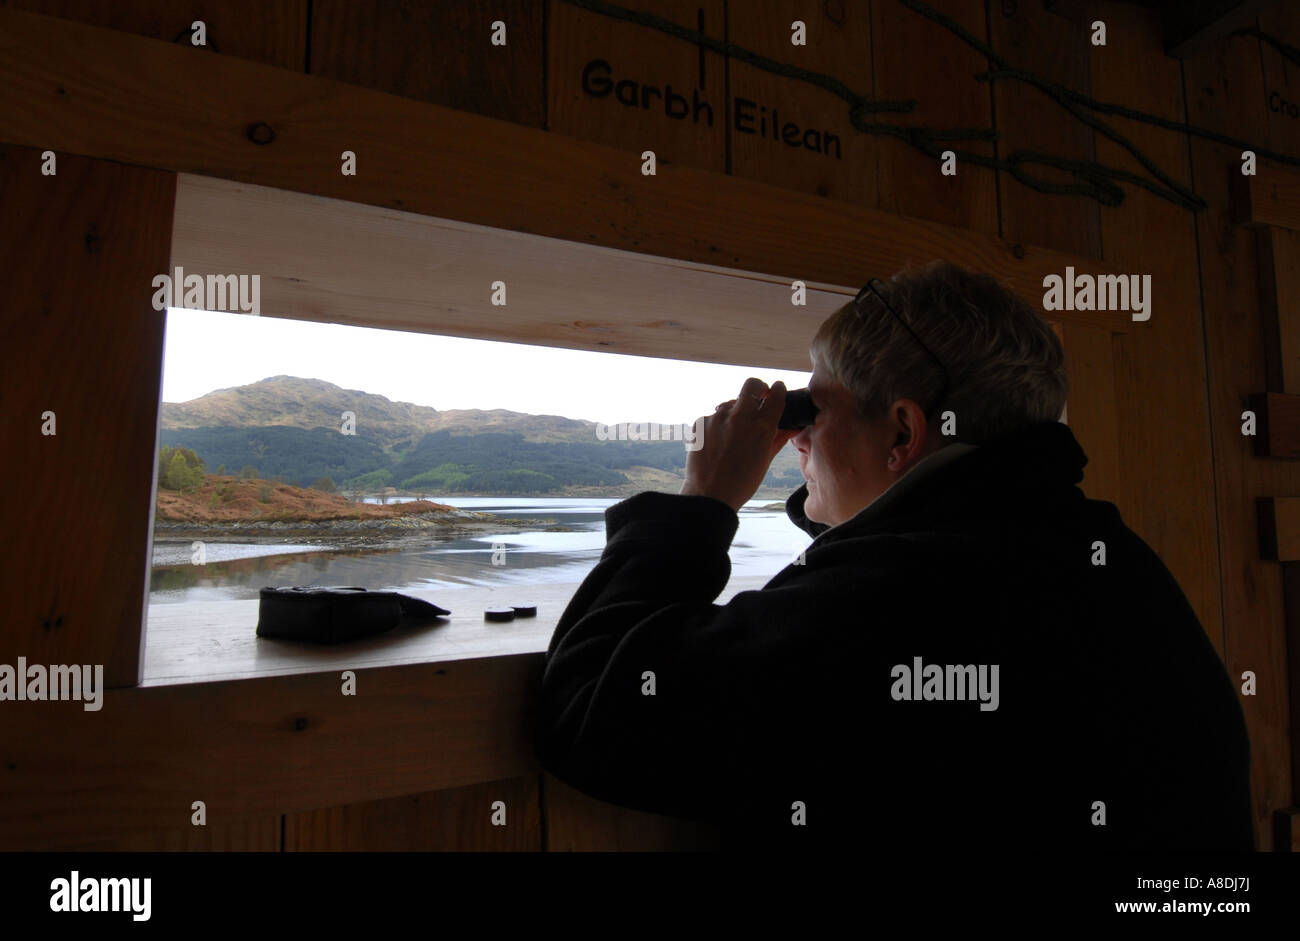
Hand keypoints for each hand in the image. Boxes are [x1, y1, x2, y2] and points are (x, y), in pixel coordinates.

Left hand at [680, 378, 797, 511]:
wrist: (709, 495)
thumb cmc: (741, 483)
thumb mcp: (765, 460)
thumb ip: (778, 438)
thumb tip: (791, 427)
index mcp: (762, 426)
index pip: (776, 395)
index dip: (778, 390)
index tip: (777, 389)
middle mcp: (740, 417)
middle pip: (752, 385)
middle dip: (758, 388)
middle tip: (758, 397)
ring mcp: (718, 417)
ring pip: (730, 404)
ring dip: (734, 414)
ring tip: (732, 438)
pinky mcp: (701, 422)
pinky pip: (713, 418)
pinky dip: (717, 427)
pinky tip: (717, 446)